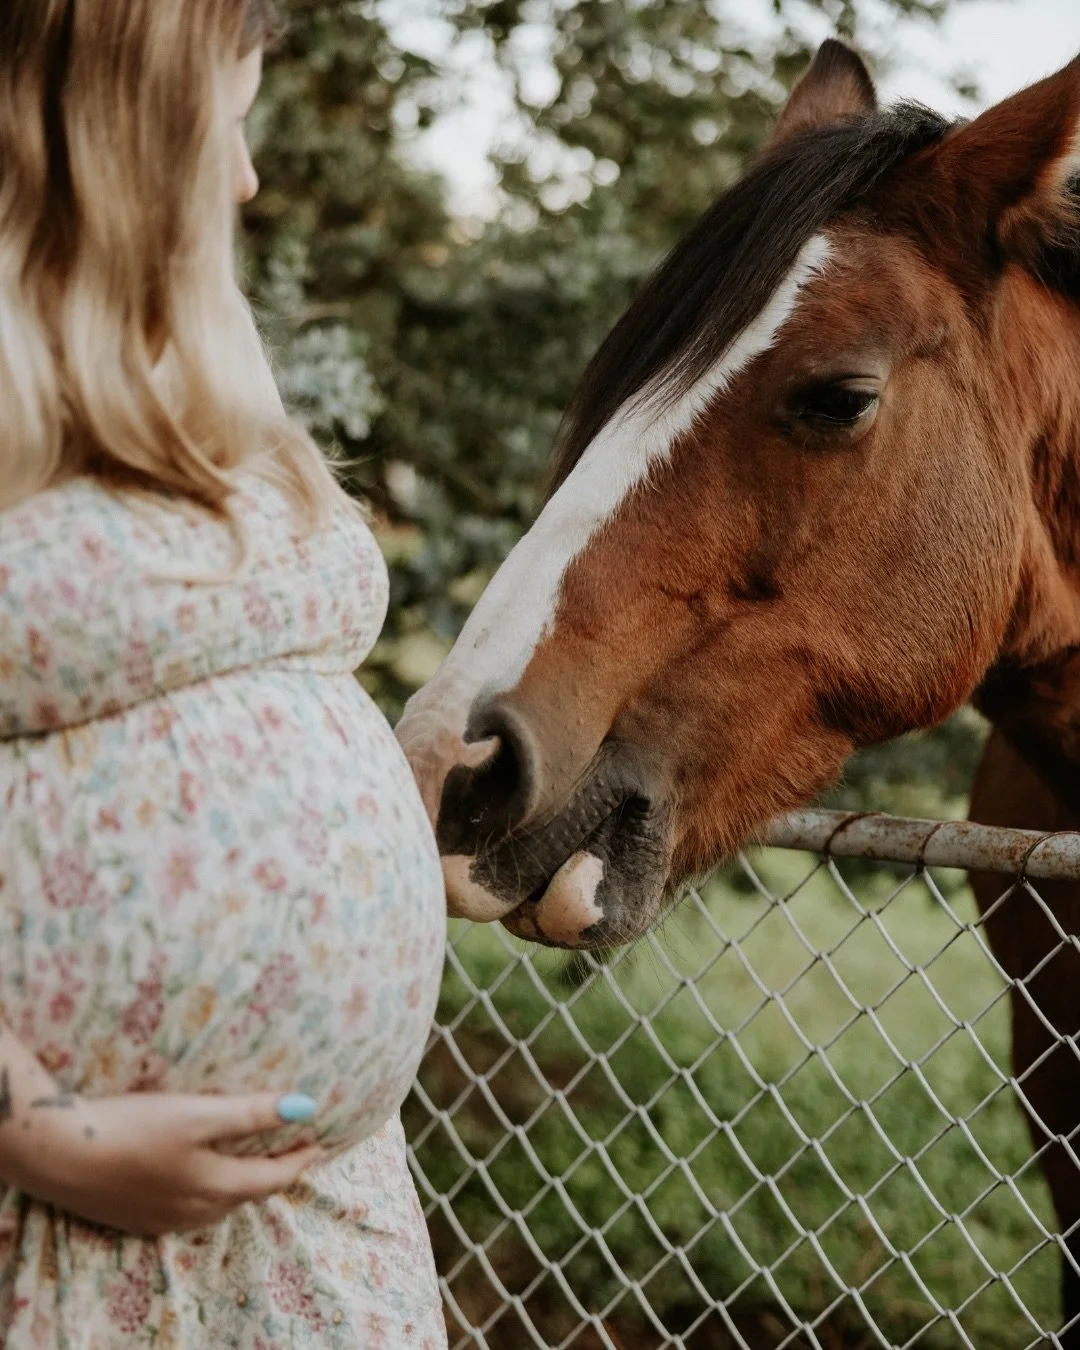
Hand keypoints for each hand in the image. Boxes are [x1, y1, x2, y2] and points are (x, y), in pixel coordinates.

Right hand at [6, 1090, 325, 1235]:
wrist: (62, 1156)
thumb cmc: (134, 1129)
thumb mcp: (198, 1113)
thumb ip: (251, 1112)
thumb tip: (305, 1107)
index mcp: (216, 1187)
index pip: (272, 1177)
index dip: (299, 1159)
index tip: (321, 1143)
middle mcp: (195, 1212)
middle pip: (248, 1193)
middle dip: (275, 1173)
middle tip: (294, 1151)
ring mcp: (165, 1218)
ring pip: (219, 1205)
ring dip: (242, 1184)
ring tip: (255, 1161)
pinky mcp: (139, 1216)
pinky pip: (190, 1209)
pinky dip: (211, 1191)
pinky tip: (202, 1177)